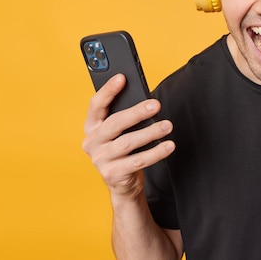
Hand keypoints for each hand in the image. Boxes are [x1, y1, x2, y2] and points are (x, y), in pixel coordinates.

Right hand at [82, 74, 175, 198]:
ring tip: (167, 126)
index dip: (108, 91)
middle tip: (156, 105)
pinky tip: (168, 146)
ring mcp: (100, 159)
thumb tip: (146, 99)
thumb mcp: (120, 131)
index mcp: (92, 126)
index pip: (96, 105)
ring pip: (127, 142)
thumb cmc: (124, 149)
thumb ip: (125, 115)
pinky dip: (155, 153)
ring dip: (150, 133)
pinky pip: (137, 161)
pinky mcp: (112, 174)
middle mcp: (92, 142)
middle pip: (114, 123)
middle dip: (137, 112)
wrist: (122, 182)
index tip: (122, 77)